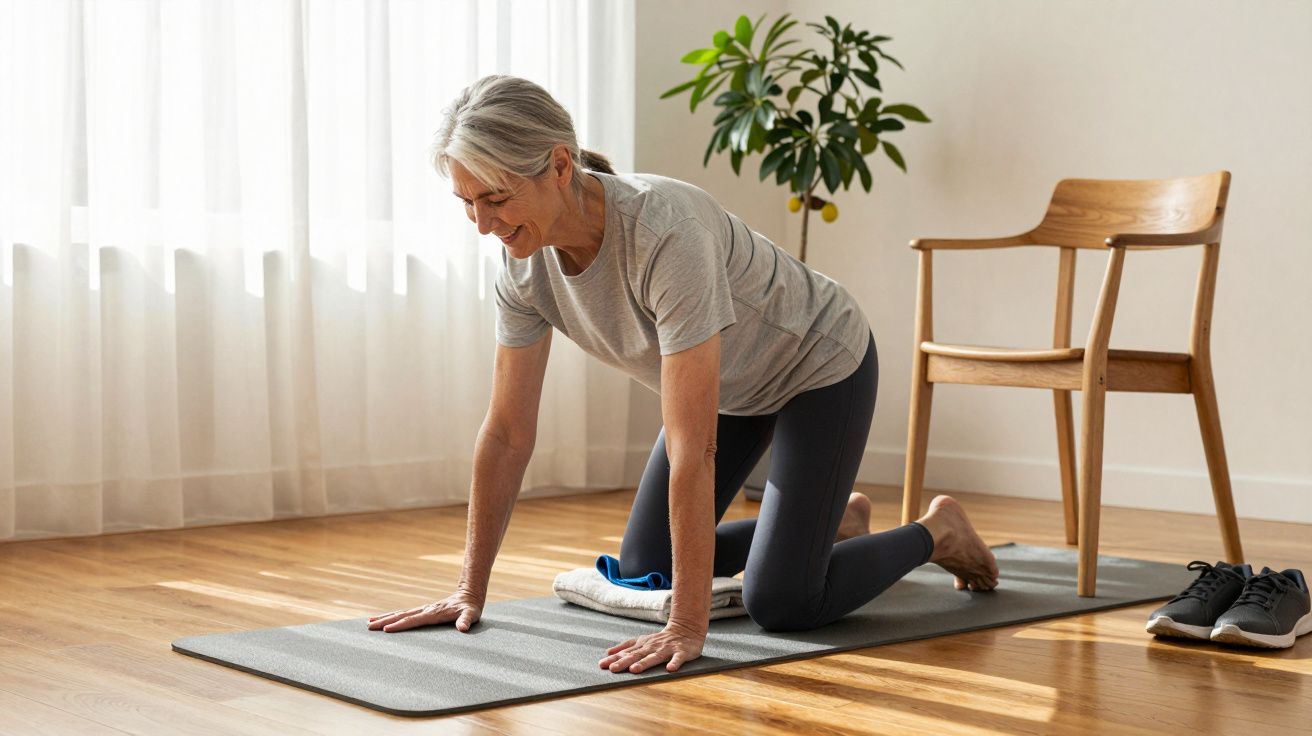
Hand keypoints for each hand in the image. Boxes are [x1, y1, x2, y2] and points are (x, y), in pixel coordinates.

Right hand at [367, 590, 483, 632]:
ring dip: (385, 618)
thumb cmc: (470, 608)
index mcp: (433, 613)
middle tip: (369, 626)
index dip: (400, 625)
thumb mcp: (471, 615)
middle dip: (385, 621)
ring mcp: (423, 609)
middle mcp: (425, 610)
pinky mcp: (423, 610)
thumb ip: (466, 620)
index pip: (414, 620)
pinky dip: (393, 616)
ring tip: (369, 622)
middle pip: (402, 615)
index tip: (386, 629)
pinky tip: (384, 620)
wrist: (469, 595)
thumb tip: (463, 628)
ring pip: (400, 613)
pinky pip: (405, 614)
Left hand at [599, 620, 705, 673]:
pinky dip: (674, 663)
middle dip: (624, 662)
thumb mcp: (641, 640)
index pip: (626, 652)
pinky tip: (670, 669)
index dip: (614, 658)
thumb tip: (607, 652)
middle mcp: (652, 647)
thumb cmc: (661, 639)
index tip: (602, 665)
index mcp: (643, 645)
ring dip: (644, 663)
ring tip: (635, 670)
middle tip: (613, 669)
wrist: (686, 629)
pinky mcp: (681, 652)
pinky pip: (678, 658)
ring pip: (654, 657)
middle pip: (636, 655)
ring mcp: (666, 649)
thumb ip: (625, 646)